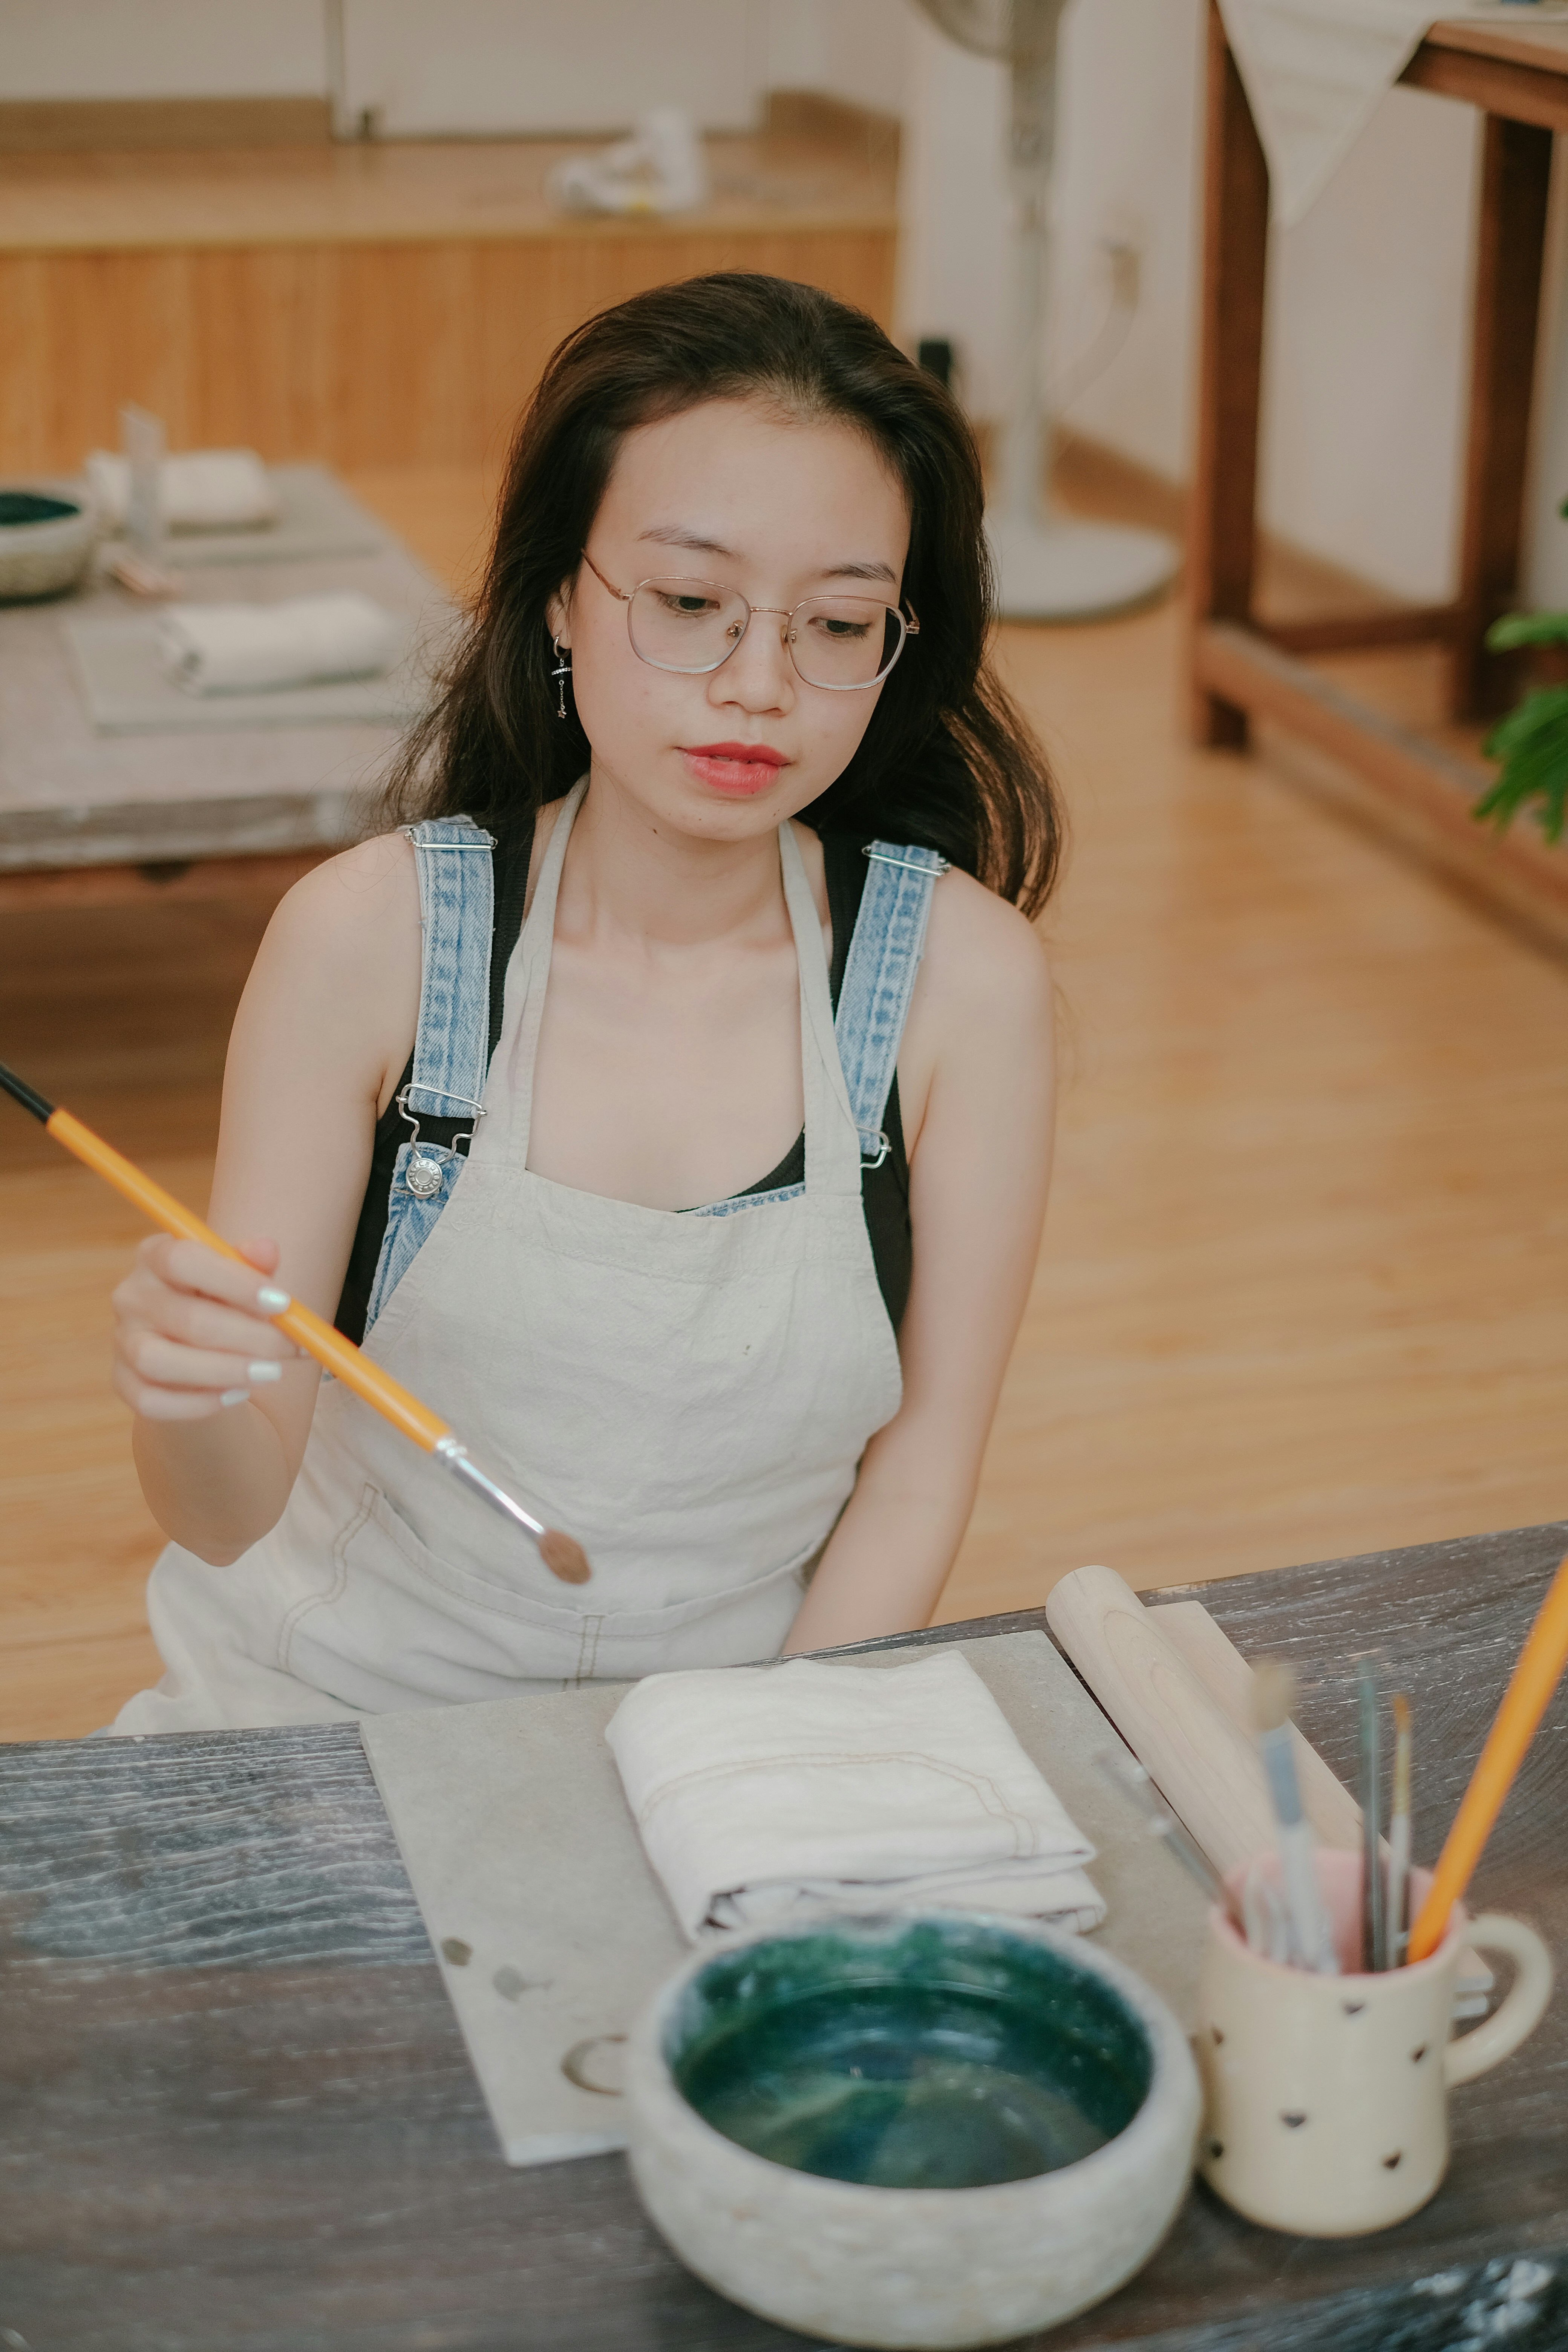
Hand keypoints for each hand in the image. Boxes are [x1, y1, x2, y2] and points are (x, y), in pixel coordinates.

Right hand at [111, 1234, 302, 1421]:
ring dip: (224, 1370)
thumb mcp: (242, 1279)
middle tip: (291, 1348)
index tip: (283, 1303)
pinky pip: (152, 1401)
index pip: (183, 1261)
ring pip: (161, 1361)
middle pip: (186, 1318)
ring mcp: (123, 1341)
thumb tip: (267, 1248)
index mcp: (156, 1256)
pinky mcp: (122, 1382)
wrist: (197, 1350)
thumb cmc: (224, 1304)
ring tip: (269, 1373)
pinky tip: (237, 1395)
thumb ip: (254, 1264)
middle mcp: (131, 1295)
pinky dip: (199, 1403)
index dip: (235, 1282)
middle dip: (250, 1337)